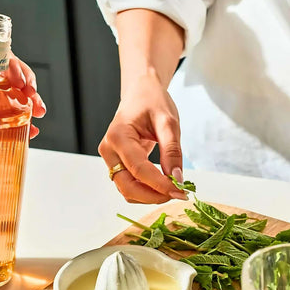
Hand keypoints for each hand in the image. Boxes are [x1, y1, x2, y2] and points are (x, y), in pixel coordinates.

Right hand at [98, 73, 186, 203]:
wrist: (140, 93)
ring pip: (126, 189)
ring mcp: (110, 159)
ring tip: (172, 190)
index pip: (138, 169)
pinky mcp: (116, 164)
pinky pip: (128, 185)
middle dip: (153, 195)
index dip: (159, 184)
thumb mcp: (168, 122)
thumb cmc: (152, 101)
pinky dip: (145, 191)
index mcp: (118, 136)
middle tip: (177, 195)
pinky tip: (161, 187)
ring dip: (149, 196)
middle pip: (127, 185)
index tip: (181, 192)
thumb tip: (177, 180)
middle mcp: (108, 150)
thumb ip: (172, 151)